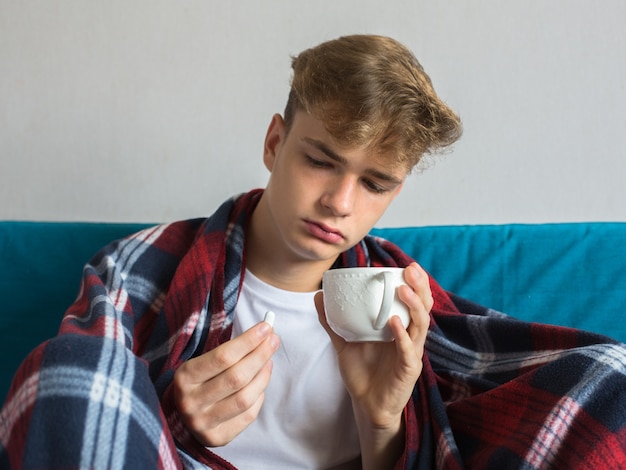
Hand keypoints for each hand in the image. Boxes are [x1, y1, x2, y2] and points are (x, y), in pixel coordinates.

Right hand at [172, 320, 279, 446]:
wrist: (180, 414)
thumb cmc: (200, 380)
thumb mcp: (203, 362)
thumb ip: (230, 350)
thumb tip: (264, 333)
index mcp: (184, 377)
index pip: (222, 357)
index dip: (248, 341)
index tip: (266, 328)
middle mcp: (191, 402)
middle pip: (237, 377)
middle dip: (260, 355)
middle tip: (274, 340)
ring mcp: (203, 423)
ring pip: (245, 398)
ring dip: (263, 376)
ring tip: (269, 361)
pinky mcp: (218, 437)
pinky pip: (248, 415)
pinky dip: (259, 396)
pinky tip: (260, 383)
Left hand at [315, 262, 431, 467]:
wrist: (365, 404)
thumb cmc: (361, 371)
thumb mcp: (344, 341)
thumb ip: (332, 320)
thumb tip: (319, 295)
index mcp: (399, 326)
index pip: (413, 300)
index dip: (415, 283)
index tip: (408, 265)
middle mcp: (410, 336)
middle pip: (423, 307)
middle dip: (420, 287)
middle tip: (412, 270)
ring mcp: (411, 352)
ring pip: (421, 324)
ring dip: (413, 306)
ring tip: (402, 290)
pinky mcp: (408, 369)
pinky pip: (408, 350)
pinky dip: (402, 336)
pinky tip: (394, 323)